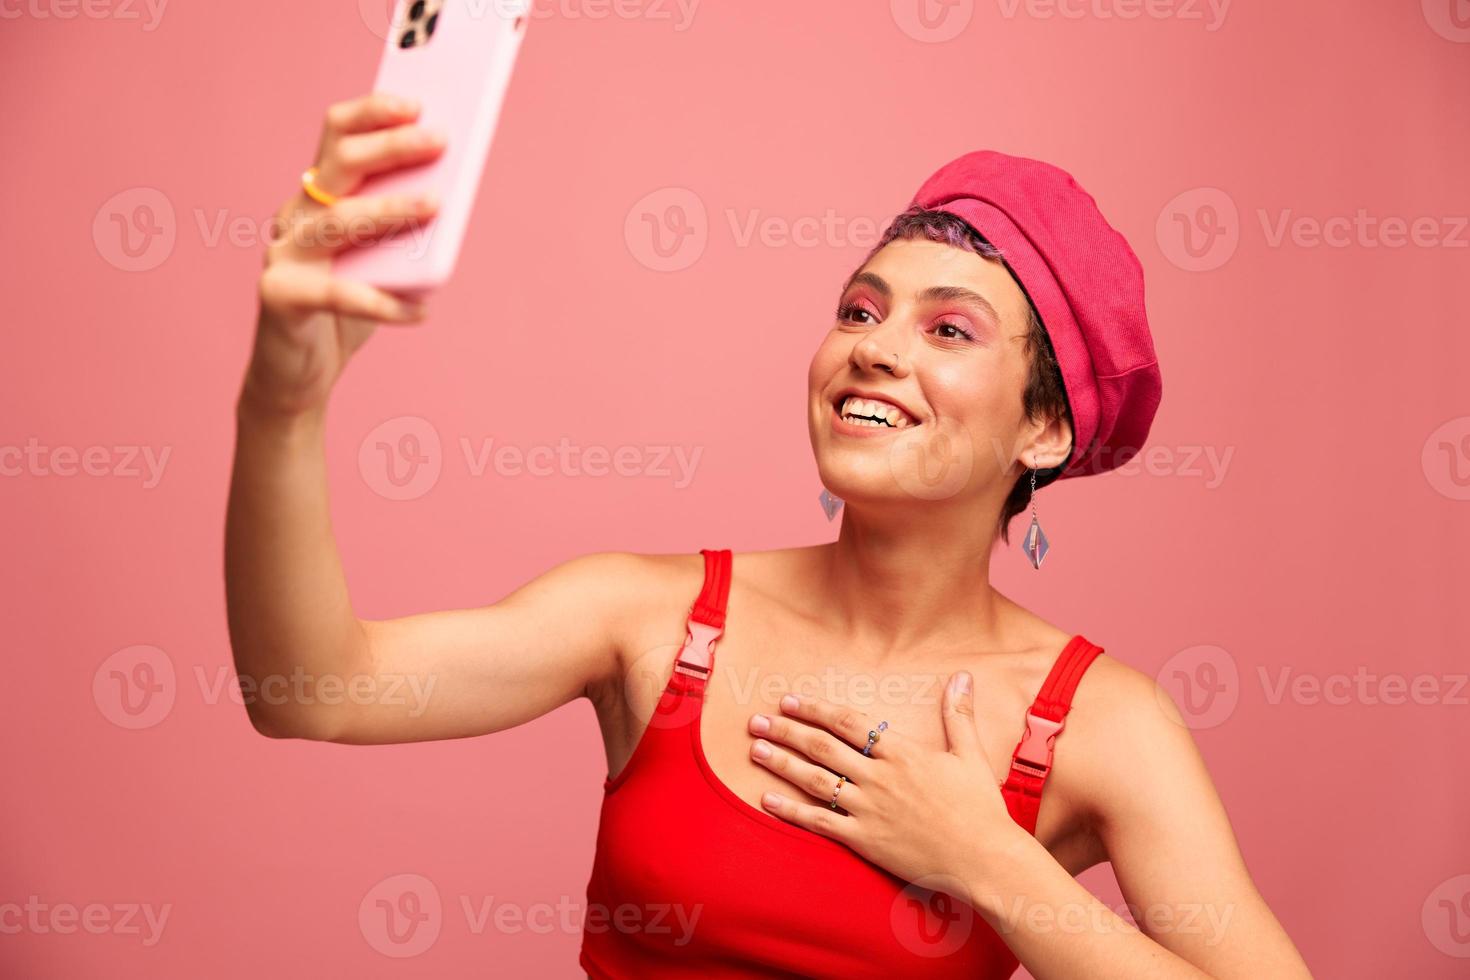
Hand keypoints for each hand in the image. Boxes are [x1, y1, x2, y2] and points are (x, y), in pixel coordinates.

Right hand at [244, 91, 446, 418]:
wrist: (298, 377)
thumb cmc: (347, 312)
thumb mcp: (383, 262)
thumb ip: (405, 231)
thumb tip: (451, 196)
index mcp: (317, 197)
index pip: (338, 135)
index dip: (373, 113)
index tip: (416, 102)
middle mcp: (295, 216)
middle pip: (340, 164)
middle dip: (391, 147)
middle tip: (440, 140)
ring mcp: (283, 254)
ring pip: (338, 219)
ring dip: (390, 208)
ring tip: (436, 204)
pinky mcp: (280, 297)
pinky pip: (338, 294)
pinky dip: (383, 302)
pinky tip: (421, 311)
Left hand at [748, 671, 1019, 902]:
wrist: (984, 859)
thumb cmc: (980, 808)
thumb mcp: (970, 754)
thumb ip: (958, 715)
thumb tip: (963, 676)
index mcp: (902, 753)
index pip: (847, 723)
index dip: (815, 710)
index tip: (790, 700)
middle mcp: (879, 777)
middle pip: (822, 747)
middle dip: (787, 730)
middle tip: (756, 720)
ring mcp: (869, 809)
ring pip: (815, 780)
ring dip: (782, 763)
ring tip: (755, 749)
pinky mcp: (864, 840)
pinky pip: (820, 822)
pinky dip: (791, 810)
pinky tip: (766, 799)